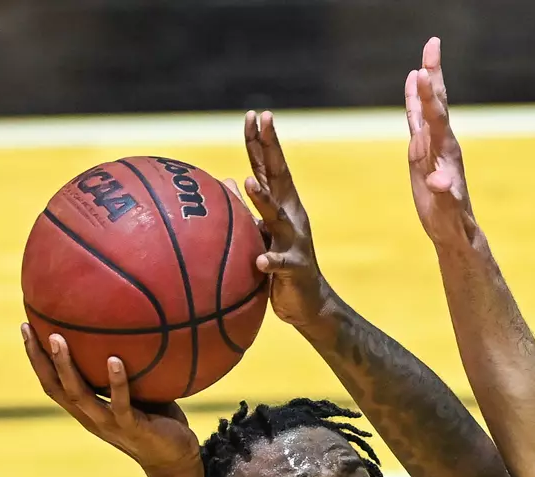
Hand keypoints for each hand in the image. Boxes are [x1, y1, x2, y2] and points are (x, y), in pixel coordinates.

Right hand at [22, 325, 200, 476]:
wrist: (175, 458)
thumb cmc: (157, 419)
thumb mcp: (137, 390)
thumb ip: (126, 367)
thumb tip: (127, 326)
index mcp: (86, 409)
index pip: (52, 383)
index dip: (36, 359)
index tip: (25, 327)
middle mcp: (91, 417)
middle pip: (55, 388)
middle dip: (40, 359)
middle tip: (30, 329)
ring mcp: (110, 424)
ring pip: (79, 395)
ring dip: (66, 367)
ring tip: (58, 339)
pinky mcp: (133, 428)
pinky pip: (121, 404)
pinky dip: (117, 382)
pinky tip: (115, 360)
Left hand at [241, 110, 334, 327]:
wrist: (309, 304)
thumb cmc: (279, 267)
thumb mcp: (259, 234)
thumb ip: (245, 208)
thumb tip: (225, 180)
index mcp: (282, 206)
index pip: (269, 167)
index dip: (262, 141)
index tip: (254, 115)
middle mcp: (291, 216)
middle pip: (279, 176)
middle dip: (270, 147)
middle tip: (263, 121)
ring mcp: (294, 240)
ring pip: (278, 216)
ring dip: (263, 199)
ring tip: (249, 183)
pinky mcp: (295, 268)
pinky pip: (281, 263)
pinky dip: (270, 261)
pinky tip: (260, 261)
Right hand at [405, 37, 474, 247]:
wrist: (454, 227)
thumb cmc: (450, 220)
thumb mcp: (447, 210)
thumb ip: (443, 193)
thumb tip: (440, 182)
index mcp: (445, 152)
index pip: (436, 118)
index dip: (428, 96)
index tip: (422, 73)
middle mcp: (441, 141)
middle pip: (437, 101)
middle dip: (434, 73)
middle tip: (432, 44)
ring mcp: (433, 144)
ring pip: (427, 106)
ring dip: (426, 81)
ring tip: (423, 57)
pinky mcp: (424, 150)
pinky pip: (417, 118)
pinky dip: (414, 99)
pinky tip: (413, 81)